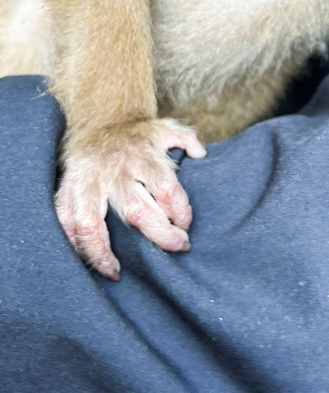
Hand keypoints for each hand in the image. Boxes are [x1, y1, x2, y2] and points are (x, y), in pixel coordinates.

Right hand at [55, 118, 206, 279]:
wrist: (98, 121)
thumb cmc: (136, 135)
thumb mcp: (165, 128)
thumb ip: (187, 139)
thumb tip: (201, 154)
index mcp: (144, 159)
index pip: (168, 190)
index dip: (181, 212)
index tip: (186, 225)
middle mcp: (117, 173)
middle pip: (137, 211)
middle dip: (160, 235)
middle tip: (177, 246)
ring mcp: (90, 182)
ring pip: (90, 223)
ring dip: (102, 251)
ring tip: (116, 271)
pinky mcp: (68, 189)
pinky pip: (64, 221)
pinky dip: (72, 244)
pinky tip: (85, 260)